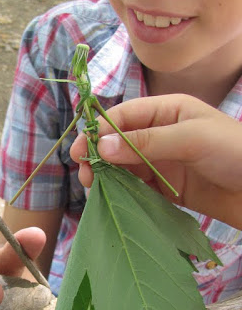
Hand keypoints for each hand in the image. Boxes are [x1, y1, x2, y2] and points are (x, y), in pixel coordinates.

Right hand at [71, 94, 241, 228]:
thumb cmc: (235, 153)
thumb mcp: (192, 139)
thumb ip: (146, 142)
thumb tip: (102, 147)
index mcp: (167, 111)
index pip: (123, 116)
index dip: (99, 131)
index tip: (82, 152)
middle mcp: (160, 134)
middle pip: (117, 142)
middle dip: (97, 155)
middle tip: (84, 174)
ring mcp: (161, 162)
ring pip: (122, 166)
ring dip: (106, 175)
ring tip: (93, 188)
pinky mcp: (165, 188)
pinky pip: (135, 187)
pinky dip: (120, 192)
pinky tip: (110, 198)